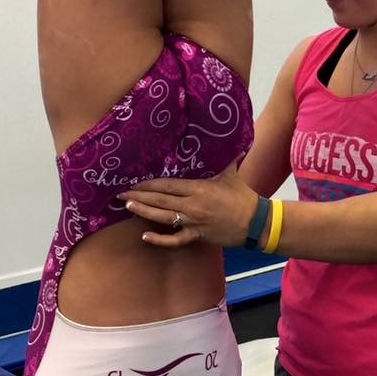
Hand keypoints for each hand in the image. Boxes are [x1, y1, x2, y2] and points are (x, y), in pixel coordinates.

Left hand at [120, 162, 259, 247]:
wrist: (256, 223)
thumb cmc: (242, 197)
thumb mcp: (231, 173)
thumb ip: (224, 157)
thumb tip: (226, 135)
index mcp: (199, 188)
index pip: (167, 185)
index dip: (148, 184)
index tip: (133, 180)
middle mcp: (193, 206)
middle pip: (160, 200)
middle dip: (139, 196)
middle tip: (121, 193)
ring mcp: (193, 223)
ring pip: (163, 218)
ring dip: (143, 212)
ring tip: (128, 206)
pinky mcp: (197, 236)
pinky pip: (175, 240)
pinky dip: (160, 240)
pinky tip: (145, 237)